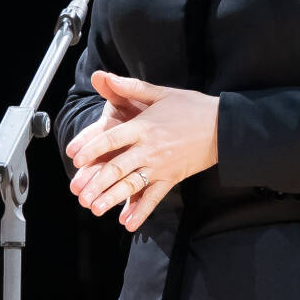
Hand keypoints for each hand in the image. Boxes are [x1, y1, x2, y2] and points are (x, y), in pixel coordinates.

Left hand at [64, 70, 219, 231]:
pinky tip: (127, 223)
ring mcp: (160, 166)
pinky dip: (141, 211)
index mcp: (143, 127)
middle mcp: (149, 149)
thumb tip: (106, 76)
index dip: (92, 149)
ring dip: (112, 198)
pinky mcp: (171, 178)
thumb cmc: (192, 107)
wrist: (223, 127)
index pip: (111, 139)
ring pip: (132, 185)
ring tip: (96, 208)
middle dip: (96, 182)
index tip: (76, 158)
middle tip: (80, 194)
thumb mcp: (161, 93)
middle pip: (117, 167)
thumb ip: (131, 87)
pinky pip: (154, 198)